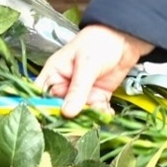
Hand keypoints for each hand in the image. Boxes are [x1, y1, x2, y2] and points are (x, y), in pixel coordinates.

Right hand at [36, 24, 153, 116]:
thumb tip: (67, 113)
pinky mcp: (97, 96)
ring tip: (96, 117)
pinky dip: (101, 115)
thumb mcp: (86, 64)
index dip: (41, 110)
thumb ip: (78, 89)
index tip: (47, 124)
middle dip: (68, 120)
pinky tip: (107, 113)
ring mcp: (81, 92)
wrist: (126, 37)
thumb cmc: (100, 41)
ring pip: (78, 114)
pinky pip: (95, 111)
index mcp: (54, 73)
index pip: (40, 96)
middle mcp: (65, 85)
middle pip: (59, 110)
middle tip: (77, 128)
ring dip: (86, 118)